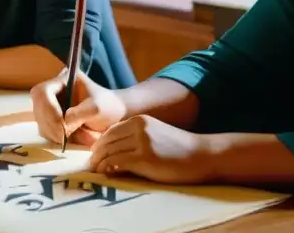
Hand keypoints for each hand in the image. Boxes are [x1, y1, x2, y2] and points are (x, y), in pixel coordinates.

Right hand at [31, 69, 125, 146]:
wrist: (113, 115)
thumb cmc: (107, 106)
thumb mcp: (97, 108)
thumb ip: (79, 113)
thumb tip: (64, 122)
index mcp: (63, 80)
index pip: (43, 92)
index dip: (49, 109)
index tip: (62, 126)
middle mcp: (52, 91)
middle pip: (38, 108)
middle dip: (51, 124)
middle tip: (65, 138)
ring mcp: (50, 106)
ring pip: (41, 121)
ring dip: (54, 133)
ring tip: (73, 138)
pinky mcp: (51, 120)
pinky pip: (45, 130)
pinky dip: (55, 137)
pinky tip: (68, 139)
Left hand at [90, 115, 213, 183]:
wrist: (202, 156)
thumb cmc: (179, 150)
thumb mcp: (155, 135)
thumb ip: (136, 138)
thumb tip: (114, 151)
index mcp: (140, 120)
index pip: (111, 131)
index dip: (100, 143)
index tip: (95, 154)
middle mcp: (139, 127)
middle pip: (108, 140)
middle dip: (97, 153)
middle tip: (91, 164)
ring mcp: (142, 142)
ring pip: (110, 151)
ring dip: (100, 161)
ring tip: (96, 170)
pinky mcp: (145, 157)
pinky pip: (119, 161)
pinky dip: (108, 167)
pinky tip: (105, 172)